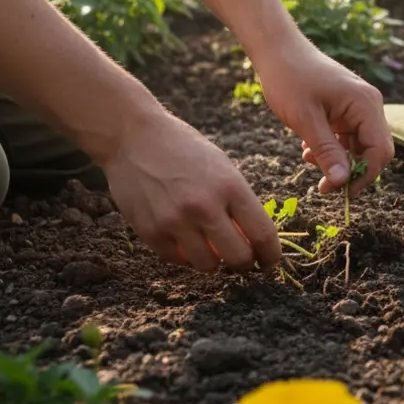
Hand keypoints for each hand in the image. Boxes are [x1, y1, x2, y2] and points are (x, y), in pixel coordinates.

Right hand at [103, 110, 280, 272]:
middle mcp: (204, 206)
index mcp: (230, 186)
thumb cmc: (184, 149)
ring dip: (214, 262)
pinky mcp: (150, 232)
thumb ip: (237, 203)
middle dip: (245, 264)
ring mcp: (175, 221)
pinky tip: (185, 240)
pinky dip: (185, 256)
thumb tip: (253, 242)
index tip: (270, 262)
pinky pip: (177, 260)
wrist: (132, 137)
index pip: (262, 234)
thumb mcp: (221, 167)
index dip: (270, 255)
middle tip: (243, 261)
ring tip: (211, 248)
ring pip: (207, 266)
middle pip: (238, 258)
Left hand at [254, 37, 394, 197]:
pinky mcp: (346, 108)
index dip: (364, 176)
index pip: (380, 151)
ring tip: (309, 157)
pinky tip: (309, 147)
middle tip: (324, 184)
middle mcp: (369, 105)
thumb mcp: (306, 120)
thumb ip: (327, 152)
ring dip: (338, 159)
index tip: (338, 191)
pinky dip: (332, 147)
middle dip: (351, 170)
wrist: (276, 49)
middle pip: (374, 150)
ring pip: (359, 146)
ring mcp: (358, 106)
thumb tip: (342, 182)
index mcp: (366, 105)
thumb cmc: (289, 79)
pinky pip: (348, 136)